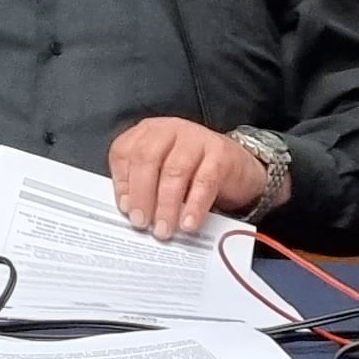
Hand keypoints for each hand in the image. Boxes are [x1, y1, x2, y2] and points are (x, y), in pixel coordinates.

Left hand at [109, 117, 265, 235]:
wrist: (237, 167)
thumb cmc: (192, 171)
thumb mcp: (162, 173)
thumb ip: (143, 186)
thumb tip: (130, 212)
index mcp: (149, 132)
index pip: (124, 152)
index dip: (121, 182)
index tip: (125, 209)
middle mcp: (170, 129)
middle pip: (147, 158)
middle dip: (141, 194)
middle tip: (141, 223)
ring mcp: (197, 138)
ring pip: (174, 171)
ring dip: (166, 205)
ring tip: (164, 229)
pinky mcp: (220, 153)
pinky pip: (204, 181)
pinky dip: (194, 206)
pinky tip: (188, 223)